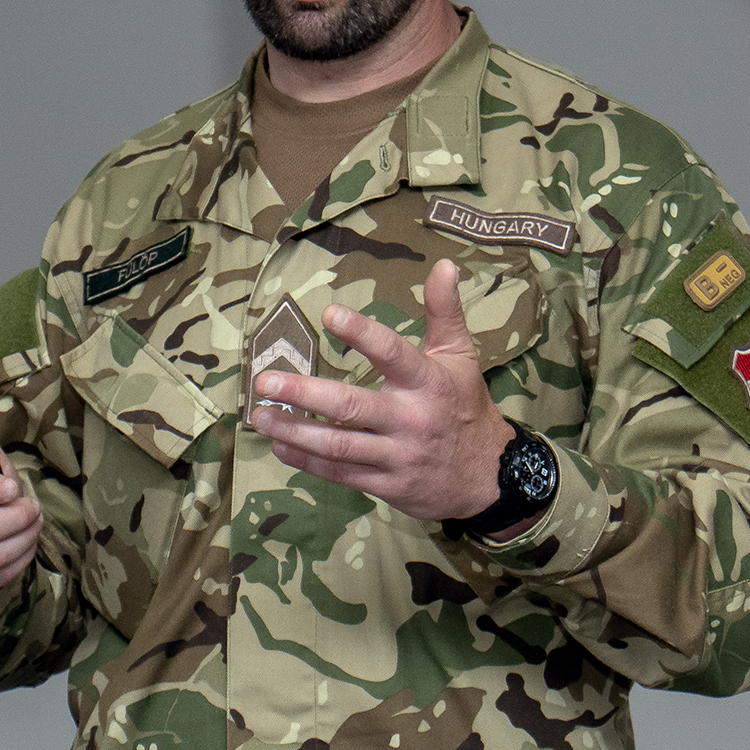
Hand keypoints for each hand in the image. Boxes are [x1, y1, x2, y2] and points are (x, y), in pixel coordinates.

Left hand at [249, 258, 515, 523]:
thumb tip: (444, 265)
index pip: (393, 353)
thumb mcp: (460, 355)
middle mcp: (410, 418)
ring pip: (339, 444)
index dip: (362, 334)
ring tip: (260, 415)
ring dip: (295, 430)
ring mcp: (397, 455)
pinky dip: (307, 461)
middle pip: (351, 405)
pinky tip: (279, 445)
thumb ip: (445, 310)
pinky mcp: (387, 484)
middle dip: (305, 392)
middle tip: (266, 380)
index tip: (328, 315)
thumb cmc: (465, 405)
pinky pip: (341, 473)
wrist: (489, 476)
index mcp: (428, 382)